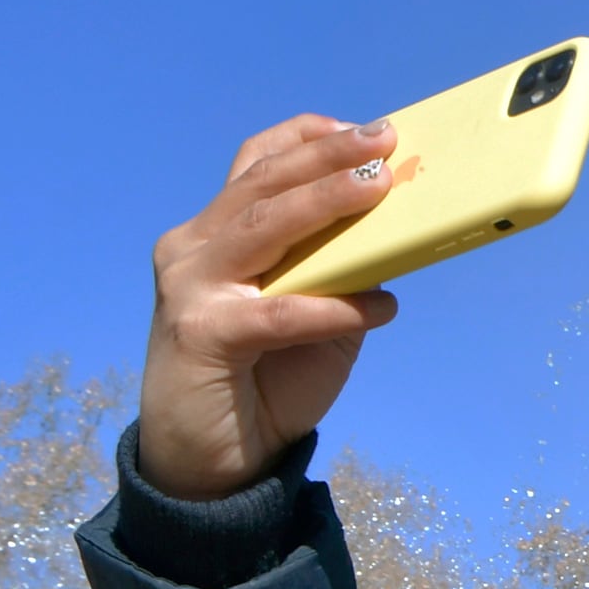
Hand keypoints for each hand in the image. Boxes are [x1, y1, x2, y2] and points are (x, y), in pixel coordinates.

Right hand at [141, 116, 403, 500]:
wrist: (212, 461)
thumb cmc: (264, 384)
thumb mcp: (312, 320)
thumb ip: (339, 276)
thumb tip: (398, 240)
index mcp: (216, 235)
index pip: (255, 165)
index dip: (306, 140)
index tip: (362, 127)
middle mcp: (194, 249)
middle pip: (263, 184)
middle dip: (326, 157)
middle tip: (383, 141)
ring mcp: (190, 287)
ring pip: (263, 226)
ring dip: (325, 203)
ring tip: (380, 188)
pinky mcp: (200, 333)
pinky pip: (279, 311)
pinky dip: (334, 306)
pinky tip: (381, 307)